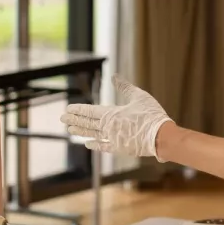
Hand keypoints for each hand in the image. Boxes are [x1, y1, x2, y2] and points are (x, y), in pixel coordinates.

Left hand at [59, 75, 173, 159]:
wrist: (161, 137)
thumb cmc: (151, 115)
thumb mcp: (139, 96)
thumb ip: (124, 87)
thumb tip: (114, 76)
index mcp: (111, 114)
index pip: (89, 111)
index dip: (77, 110)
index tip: (67, 109)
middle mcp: (108, 127)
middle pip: (87, 123)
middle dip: (74, 120)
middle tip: (62, 118)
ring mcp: (113, 139)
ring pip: (92, 134)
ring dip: (80, 131)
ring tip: (69, 130)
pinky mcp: (120, 148)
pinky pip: (103, 146)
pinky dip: (94, 145)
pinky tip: (86, 144)